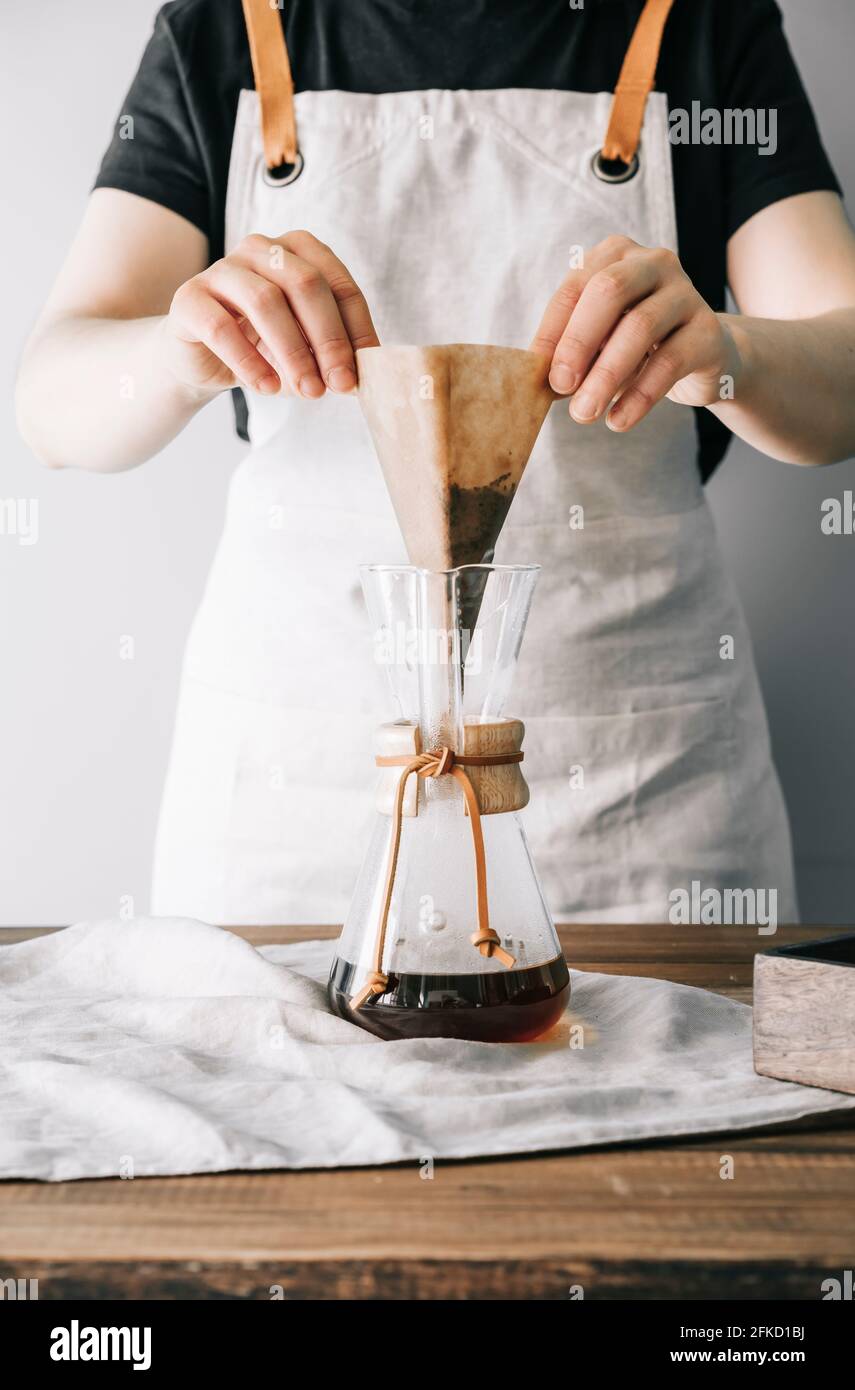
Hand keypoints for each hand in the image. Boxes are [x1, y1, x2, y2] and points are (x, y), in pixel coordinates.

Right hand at [163, 230, 378, 399]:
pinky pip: (221, 327)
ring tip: (308, 392)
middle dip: (329, 339)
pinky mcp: (189, 297)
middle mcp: (260, 249)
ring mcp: (222, 269)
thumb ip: (331, 357)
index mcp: (297, 252)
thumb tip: (359, 379)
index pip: (339, 284)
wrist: (201, 360)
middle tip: (339, 384)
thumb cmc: (260, 348)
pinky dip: (249, 362)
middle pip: (306, 284)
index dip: (356, 329)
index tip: (364, 371)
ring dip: (293, 353)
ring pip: (266, 301)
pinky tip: (266, 387)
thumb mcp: (305, 351)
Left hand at [531, 235, 742, 430]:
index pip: (575, 286)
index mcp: (616, 256)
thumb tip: (537, 384)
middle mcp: (653, 263)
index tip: (536, 372)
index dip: (553, 330)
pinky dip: (639, 396)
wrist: (701, 357)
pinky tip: (618, 420)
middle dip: (578, 341)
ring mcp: (686, 293)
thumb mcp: (598, 344)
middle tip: (561, 386)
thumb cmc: (636, 347)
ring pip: (640, 326)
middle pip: (609, 291)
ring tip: (584, 414)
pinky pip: (669, 362)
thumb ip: (570, 355)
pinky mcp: (708, 331)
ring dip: (605, 376)